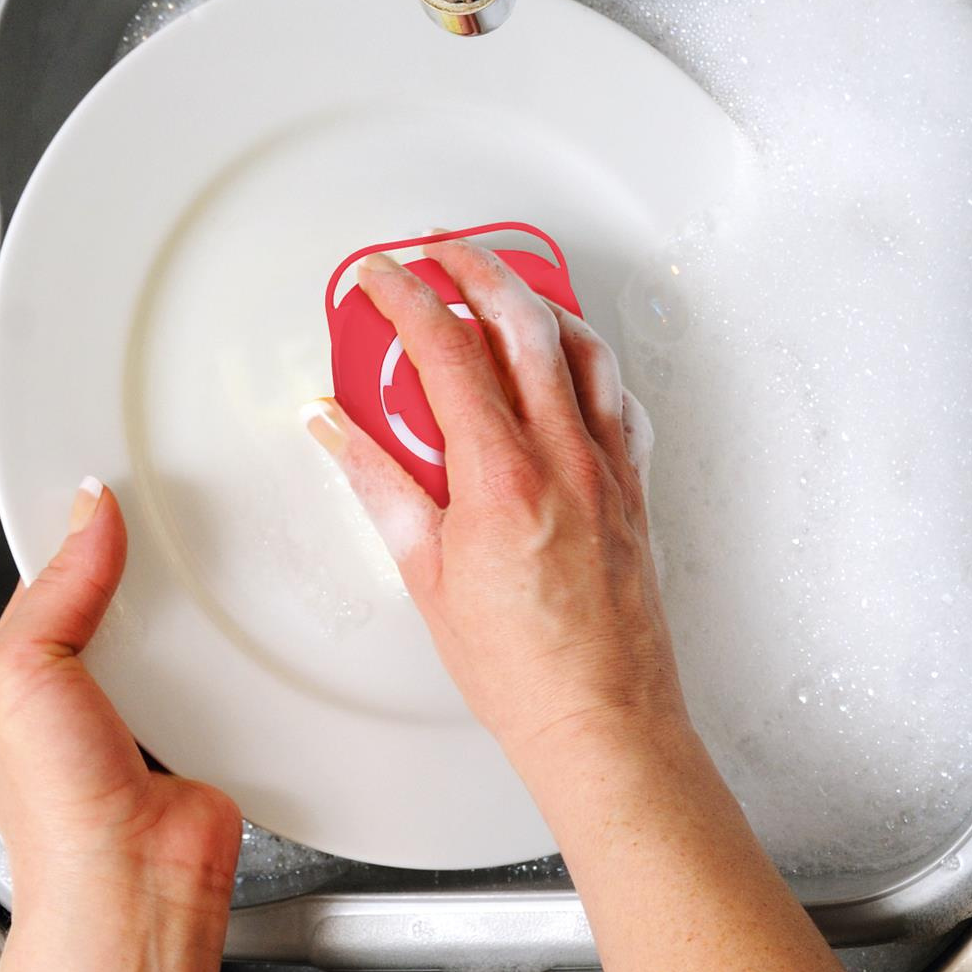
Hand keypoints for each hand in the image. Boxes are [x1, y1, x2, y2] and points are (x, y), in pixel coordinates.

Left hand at [0, 481, 240, 971]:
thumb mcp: (22, 673)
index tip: (115, 485)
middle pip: (127, 592)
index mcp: (30, 670)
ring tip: (219, 559)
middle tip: (177, 513)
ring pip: (181, 623)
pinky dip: (241, 644)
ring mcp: (153, 702)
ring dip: (201, 601)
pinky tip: (247, 625)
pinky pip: (229, 663)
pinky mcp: (211, 719)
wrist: (134, 877)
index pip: (57, 574)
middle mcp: (90, 685)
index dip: (81, 528)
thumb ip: (56, 590)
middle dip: (150, 558)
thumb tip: (88, 513)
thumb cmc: (60, 805)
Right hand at [306, 238, 879, 971]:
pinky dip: (590, 359)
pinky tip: (568, 362)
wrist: (604, 723)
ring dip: (539, 302)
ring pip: (584, 348)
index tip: (380, 276)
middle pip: (523, 323)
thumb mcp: (426, 574)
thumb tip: (337, 429)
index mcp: (503, 478)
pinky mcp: (634, 486)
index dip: (406, 299)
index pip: (447, 353)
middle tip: (439, 249)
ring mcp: (609, 468)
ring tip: (502, 289)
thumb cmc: (521, 670)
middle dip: (476, 267)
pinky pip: (618, 397)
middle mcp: (566, 458)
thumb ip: (380, 484)